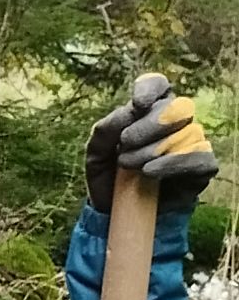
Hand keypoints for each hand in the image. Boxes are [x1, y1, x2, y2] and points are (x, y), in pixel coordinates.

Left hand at [88, 72, 217, 211]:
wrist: (116, 212)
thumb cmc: (108, 177)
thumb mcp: (96, 153)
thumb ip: (105, 130)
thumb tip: (128, 111)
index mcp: (149, 111)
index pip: (159, 86)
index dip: (151, 89)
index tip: (138, 103)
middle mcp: (175, 122)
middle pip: (176, 106)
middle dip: (147, 125)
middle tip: (125, 144)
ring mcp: (192, 143)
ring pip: (187, 132)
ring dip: (153, 149)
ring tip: (129, 166)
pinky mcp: (202, 167)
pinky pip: (199, 156)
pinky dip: (173, 163)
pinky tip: (150, 171)